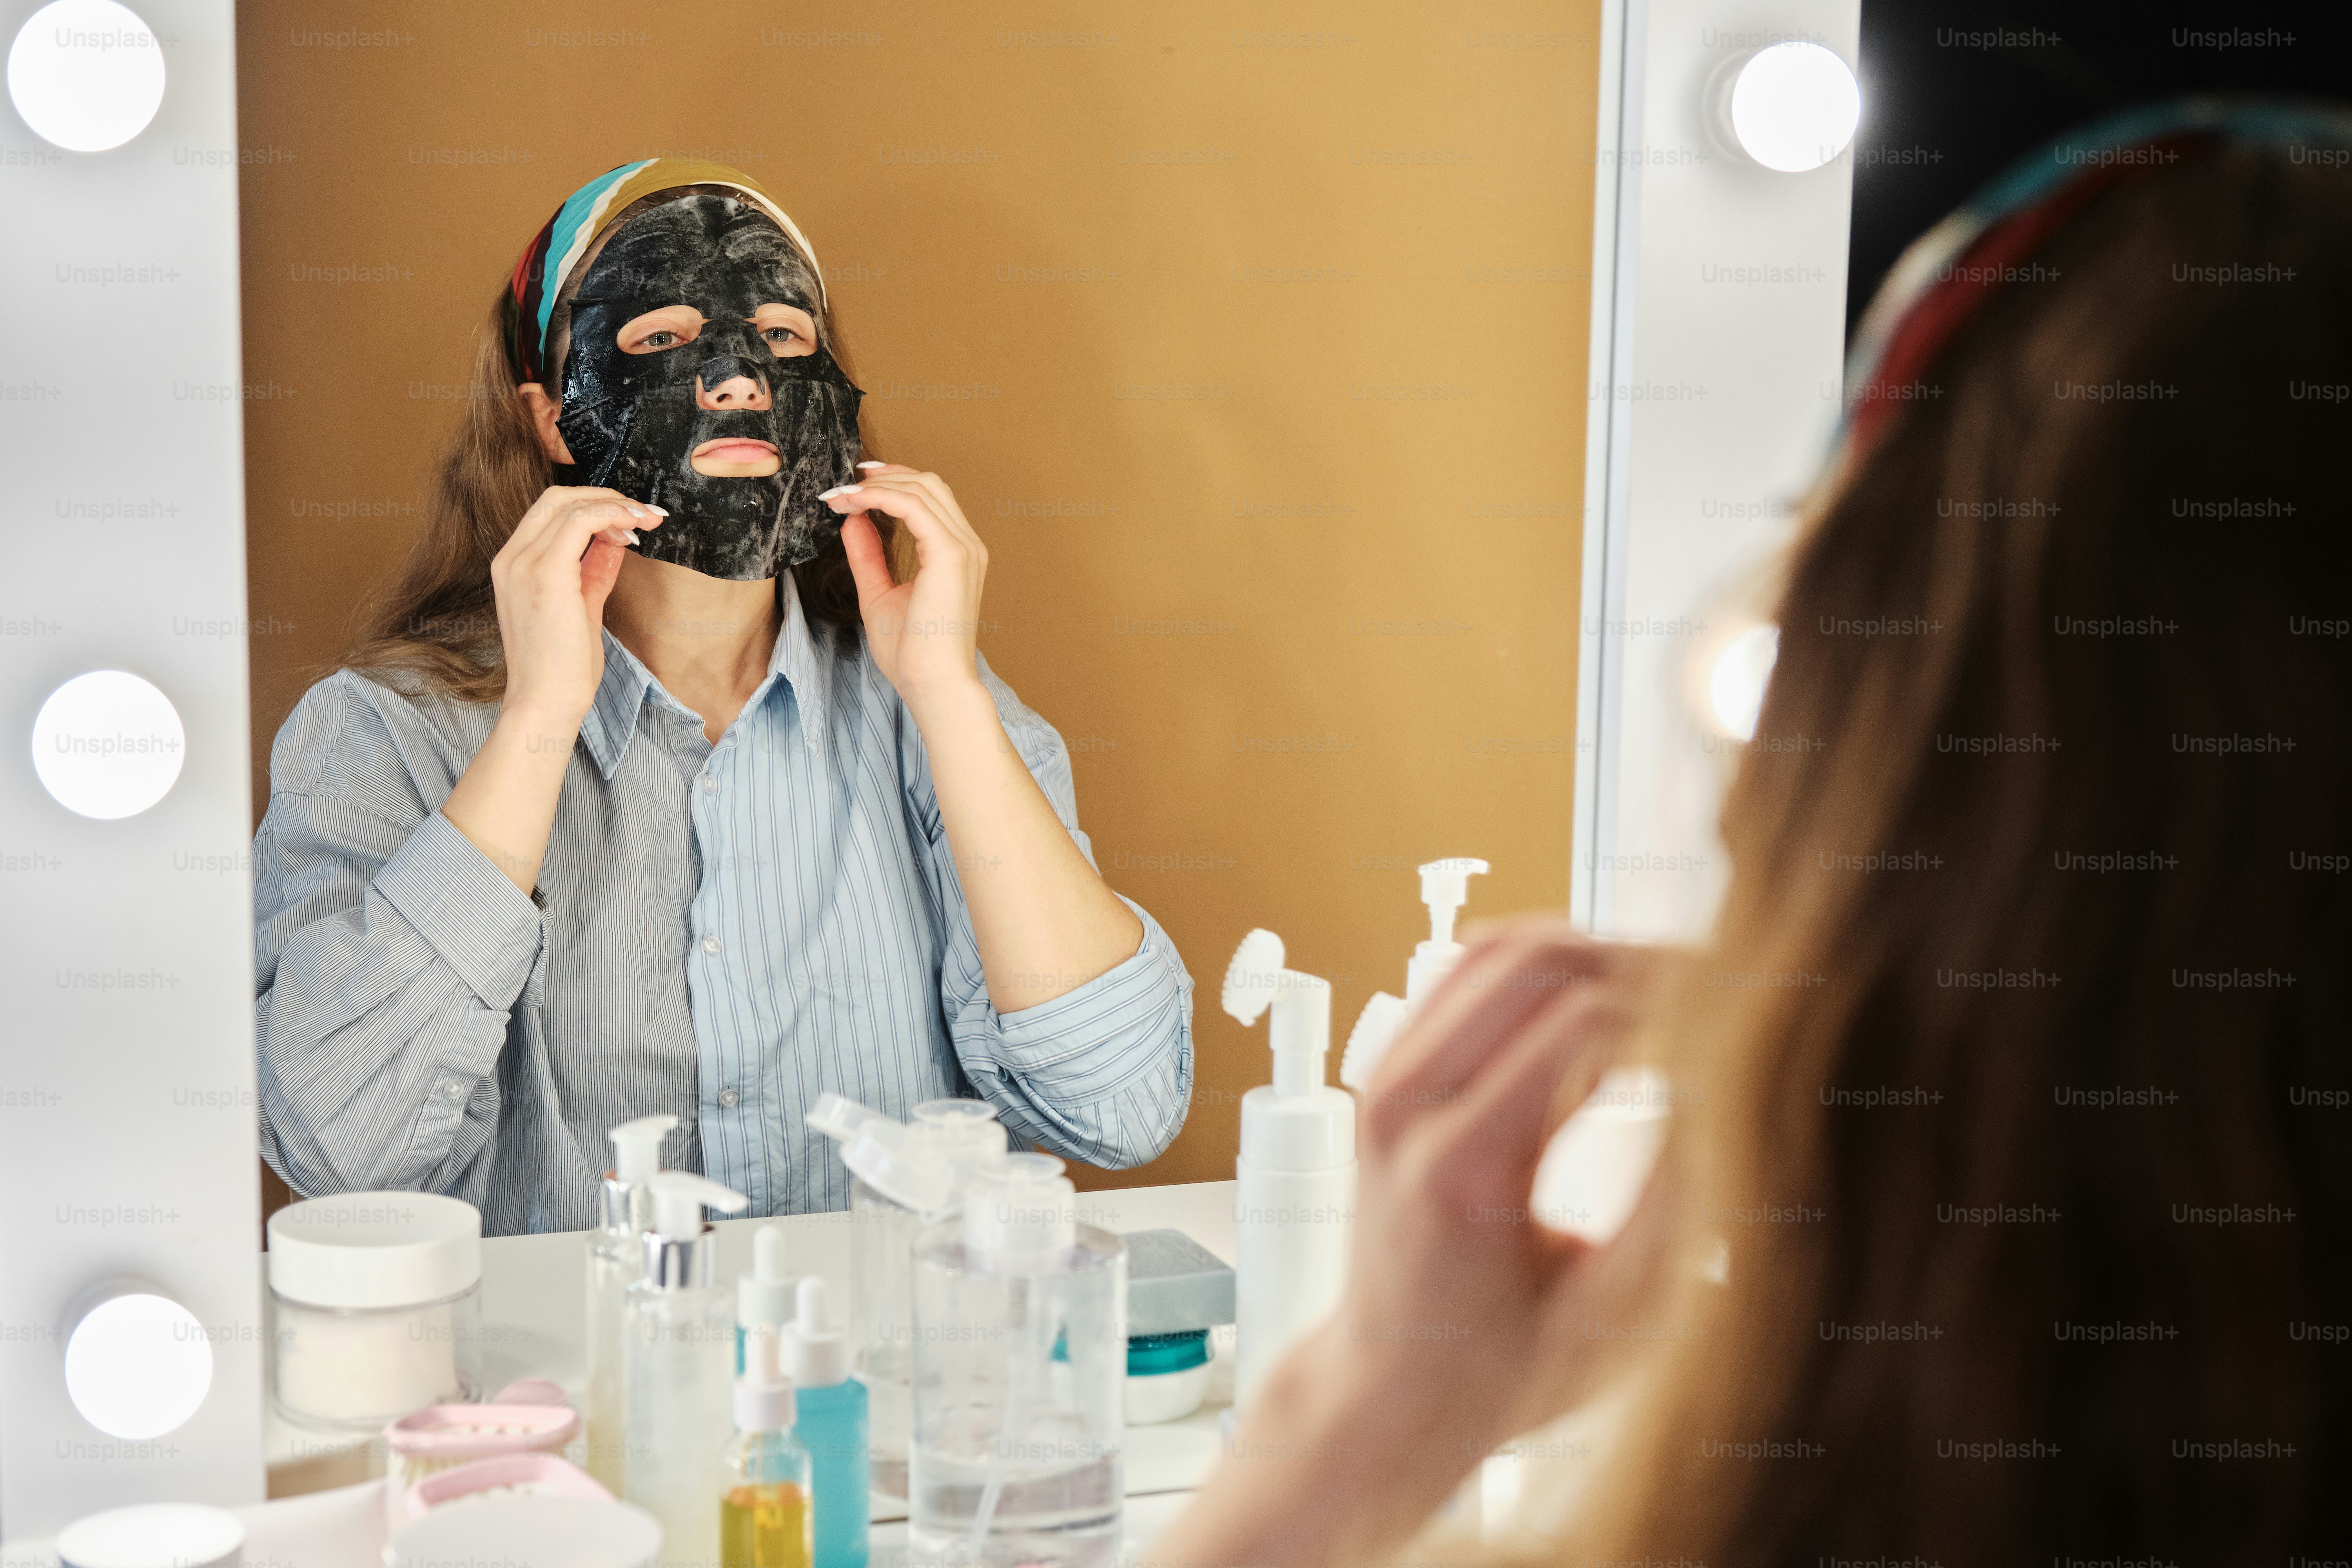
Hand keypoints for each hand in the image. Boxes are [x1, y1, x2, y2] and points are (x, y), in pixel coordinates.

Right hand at [489, 486, 663, 725]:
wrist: (545, 704)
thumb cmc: (562, 667)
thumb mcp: (582, 606)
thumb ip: (593, 570)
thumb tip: (614, 543)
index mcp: (513, 565)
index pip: (549, 511)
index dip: (593, 504)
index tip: (630, 518)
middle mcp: (511, 558)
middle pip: (556, 498)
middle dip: (605, 496)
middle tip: (642, 512)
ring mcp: (523, 564)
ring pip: (569, 504)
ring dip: (615, 505)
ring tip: (646, 519)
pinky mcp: (545, 574)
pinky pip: (580, 522)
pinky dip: (611, 515)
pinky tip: (635, 527)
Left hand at [829, 464, 986, 711]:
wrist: (932, 685)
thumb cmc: (912, 653)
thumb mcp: (879, 593)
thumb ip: (868, 555)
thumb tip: (853, 520)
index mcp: (955, 554)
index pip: (927, 499)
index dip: (889, 485)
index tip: (849, 491)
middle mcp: (966, 544)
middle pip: (928, 483)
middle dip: (883, 476)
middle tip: (842, 485)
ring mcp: (962, 547)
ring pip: (922, 488)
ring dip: (875, 485)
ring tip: (840, 495)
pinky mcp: (950, 554)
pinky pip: (913, 506)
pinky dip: (879, 497)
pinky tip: (852, 503)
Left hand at [1197, 918, 1671, 1558]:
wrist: (1390, 1391)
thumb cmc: (1504, 1374)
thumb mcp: (1613, 1314)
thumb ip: (1675, 1206)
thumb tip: (1731, 1095)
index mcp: (1462, 1168)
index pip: (1585, 1024)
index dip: (1678, 1002)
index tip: (1748, 1010)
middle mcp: (1406, 1108)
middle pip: (1537, 963)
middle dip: (1640, 960)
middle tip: (1722, 985)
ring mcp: (1383, 1082)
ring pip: (1495, 949)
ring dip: (1591, 950)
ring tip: (1671, 990)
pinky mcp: (1385, 1073)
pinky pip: (1463, 974)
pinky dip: (1539, 966)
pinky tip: (1602, 998)